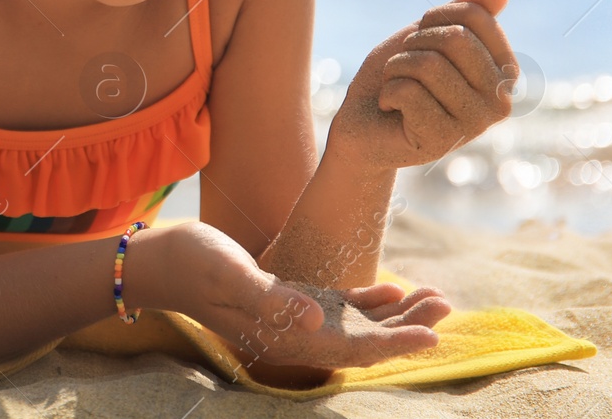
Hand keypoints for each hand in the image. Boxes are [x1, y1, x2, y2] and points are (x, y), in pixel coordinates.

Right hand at [149, 222, 447, 377]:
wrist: (162, 259)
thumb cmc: (193, 264)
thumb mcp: (230, 274)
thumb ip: (271, 297)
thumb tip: (315, 318)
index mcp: (285, 336)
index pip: (352, 351)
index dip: (394, 346)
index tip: (433, 337)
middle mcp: (297, 334)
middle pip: (365, 341)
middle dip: (409, 328)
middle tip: (449, 304)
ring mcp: (296, 317)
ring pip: (360, 326)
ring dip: (399, 316)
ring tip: (439, 298)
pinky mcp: (291, 298)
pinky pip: (341, 308)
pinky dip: (372, 303)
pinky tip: (398, 293)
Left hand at [331, 0, 517, 170]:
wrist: (363, 124)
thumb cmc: (398, 76)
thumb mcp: (427, 36)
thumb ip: (464, 13)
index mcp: (504, 71)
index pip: (476, 16)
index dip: (434, 17)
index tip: (420, 38)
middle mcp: (499, 100)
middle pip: (455, 39)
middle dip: (413, 45)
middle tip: (404, 67)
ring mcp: (474, 124)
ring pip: (428, 65)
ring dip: (396, 69)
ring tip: (397, 88)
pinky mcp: (443, 140)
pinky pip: (407, 91)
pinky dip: (387, 92)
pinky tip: (392, 109)